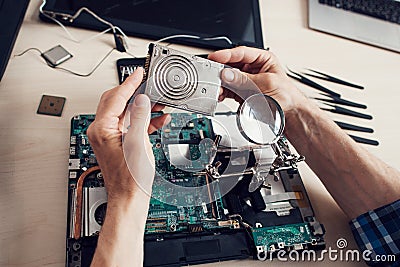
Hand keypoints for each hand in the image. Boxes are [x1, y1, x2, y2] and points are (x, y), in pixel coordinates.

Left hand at [87, 67, 169, 201]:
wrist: (130, 198)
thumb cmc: (130, 179)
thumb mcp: (137, 143)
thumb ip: (138, 117)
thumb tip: (141, 99)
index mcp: (102, 129)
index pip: (115, 98)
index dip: (129, 83)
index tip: (138, 73)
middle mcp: (102, 131)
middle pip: (117, 102)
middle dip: (135, 92)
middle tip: (148, 84)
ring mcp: (110, 137)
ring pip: (126, 113)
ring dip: (142, 107)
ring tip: (159, 102)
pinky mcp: (119, 143)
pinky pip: (131, 125)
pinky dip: (144, 120)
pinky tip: (158, 118)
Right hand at [208, 46, 307, 113]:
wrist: (290, 115)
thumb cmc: (287, 97)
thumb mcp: (266, 84)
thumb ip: (245, 80)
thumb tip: (227, 74)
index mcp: (263, 59)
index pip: (242, 53)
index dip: (227, 55)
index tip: (215, 58)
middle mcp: (253, 68)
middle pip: (232, 65)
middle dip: (222, 71)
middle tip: (213, 75)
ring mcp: (247, 81)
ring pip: (228, 78)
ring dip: (221, 83)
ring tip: (217, 88)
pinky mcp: (242, 92)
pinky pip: (229, 90)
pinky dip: (223, 92)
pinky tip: (220, 94)